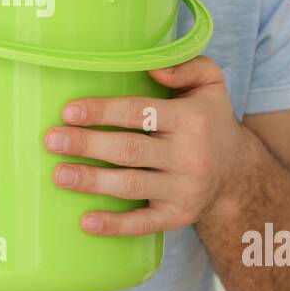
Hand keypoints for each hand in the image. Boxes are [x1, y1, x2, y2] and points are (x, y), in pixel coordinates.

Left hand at [44, 55, 247, 235]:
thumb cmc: (209, 120)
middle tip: (52, 141)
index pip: (139, 113)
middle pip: (130, 150)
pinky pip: (143, 223)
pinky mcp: (177, 216)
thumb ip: (185, 66)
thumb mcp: (210, 84)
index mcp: (190, 120)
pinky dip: (115, 225)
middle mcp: (189, 156)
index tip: (68, 112)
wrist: (237, 173)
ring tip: (59, 175)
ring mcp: (183, 189)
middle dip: (87, 145)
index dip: (102, 112)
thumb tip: (151, 65)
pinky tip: (86, 221)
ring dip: (92, 181)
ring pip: (131, 186)